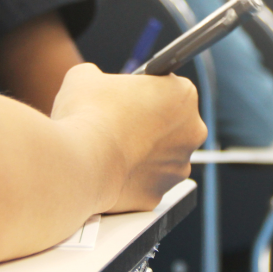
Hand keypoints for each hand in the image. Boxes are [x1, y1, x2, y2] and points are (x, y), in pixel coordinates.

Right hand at [51, 63, 205, 212]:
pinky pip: (146, 184)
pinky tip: (110, 171)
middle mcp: (192, 131)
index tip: (129, 98)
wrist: (79, 162)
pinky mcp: (159, 195)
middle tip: (118, 124)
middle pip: (172, 124)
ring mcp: (178, 166)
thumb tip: (91, 80)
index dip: (146, 92)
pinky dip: (131, 180)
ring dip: (143, 155)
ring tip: (111, 149)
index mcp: (183, 94)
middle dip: (150, 125)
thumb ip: (98, 76)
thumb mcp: (85, 76)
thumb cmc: (88, 114)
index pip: (169, 88)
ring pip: (162, 157)